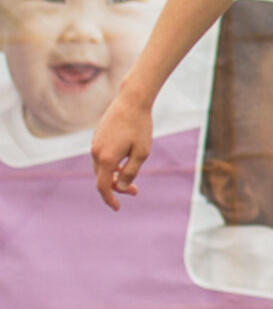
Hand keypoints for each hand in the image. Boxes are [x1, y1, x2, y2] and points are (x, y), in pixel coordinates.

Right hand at [90, 93, 153, 210]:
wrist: (132, 100)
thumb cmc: (140, 126)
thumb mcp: (142, 152)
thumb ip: (131, 172)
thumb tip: (122, 188)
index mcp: (106, 159)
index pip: (103, 186)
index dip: (109, 199)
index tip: (117, 208)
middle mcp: (96, 152)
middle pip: (103, 177)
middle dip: (117, 186)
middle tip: (136, 191)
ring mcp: (95, 143)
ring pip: (102, 166)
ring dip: (115, 174)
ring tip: (131, 174)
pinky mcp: (98, 135)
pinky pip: (102, 155)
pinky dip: (112, 162)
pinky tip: (125, 157)